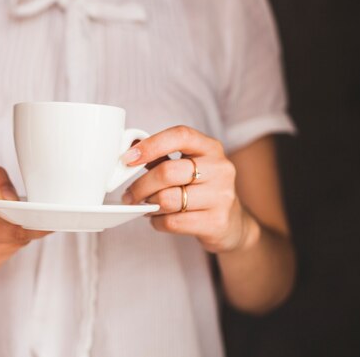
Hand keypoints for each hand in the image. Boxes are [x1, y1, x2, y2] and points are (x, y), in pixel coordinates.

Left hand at [122, 126, 253, 252]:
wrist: (230, 223)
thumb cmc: (201, 189)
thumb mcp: (187, 166)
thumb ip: (160, 156)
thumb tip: (130, 146)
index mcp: (210, 148)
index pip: (180, 136)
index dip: (151, 145)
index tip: (128, 158)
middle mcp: (220, 168)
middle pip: (167, 172)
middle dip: (140, 185)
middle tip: (130, 195)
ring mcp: (221, 196)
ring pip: (167, 199)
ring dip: (149, 205)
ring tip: (147, 206)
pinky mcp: (217, 222)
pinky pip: (173, 221)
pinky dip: (157, 221)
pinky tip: (159, 219)